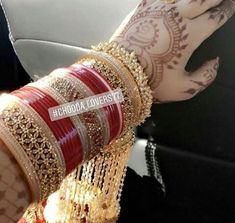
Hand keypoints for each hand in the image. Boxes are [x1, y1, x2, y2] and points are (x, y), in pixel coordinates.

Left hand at [111, 0, 234, 102]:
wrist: (120, 73)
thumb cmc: (151, 82)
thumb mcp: (182, 88)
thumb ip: (204, 77)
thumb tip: (214, 63)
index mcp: (191, 34)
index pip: (214, 18)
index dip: (224, 12)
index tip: (229, 8)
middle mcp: (177, 17)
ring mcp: (157, 10)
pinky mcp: (141, 9)